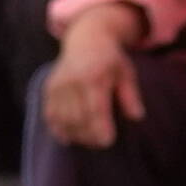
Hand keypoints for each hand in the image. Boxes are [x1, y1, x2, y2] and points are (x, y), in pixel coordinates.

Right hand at [37, 18, 140, 150]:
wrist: (86, 40)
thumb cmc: (111, 60)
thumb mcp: (127, 74)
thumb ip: (131, 96)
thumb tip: (137, 117)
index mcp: (94, 77)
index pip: (95, 108)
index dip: (99, 127)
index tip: (107, 141)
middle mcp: (72, 81)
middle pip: (77, 117)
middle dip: (88, 135)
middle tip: (100, 145)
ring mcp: (57, 85)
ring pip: (62, 118)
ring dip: (74, 134)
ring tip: (88, 141)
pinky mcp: (48, 89)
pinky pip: (50, 114)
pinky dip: (57, 128)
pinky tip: (68, 138)